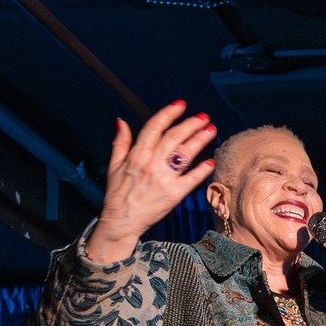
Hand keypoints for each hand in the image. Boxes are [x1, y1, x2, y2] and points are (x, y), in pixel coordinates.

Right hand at [87, 101, 217, 261]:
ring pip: (184, 154)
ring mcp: (164, 178)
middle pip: (174, 137)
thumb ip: (121, 142)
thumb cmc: (118, 193)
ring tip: (211, 130)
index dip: (169, 113)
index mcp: (137, 154)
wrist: (122, 220)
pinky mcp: (174, 194)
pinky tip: (210, 161)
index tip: (180, 104)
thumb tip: (121, 121)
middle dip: (190, 124)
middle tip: (204, 117)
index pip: (155, 126)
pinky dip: (202, 170)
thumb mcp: (114, 164)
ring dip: (199, 140)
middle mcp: (152, 163)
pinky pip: (191, 179)